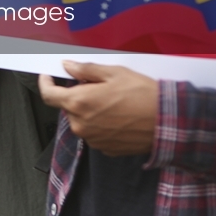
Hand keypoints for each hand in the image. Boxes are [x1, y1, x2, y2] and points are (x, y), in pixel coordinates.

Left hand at [38, 61, 157, 155]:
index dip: (45, 83)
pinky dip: (101, 124)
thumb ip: (85, 70)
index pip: (48, 95)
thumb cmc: (144, 96)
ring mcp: (92, 139)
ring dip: (90, 110)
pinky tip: (119, 116)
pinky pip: (95, 133)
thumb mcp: (114, 73)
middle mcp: (81, 124)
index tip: (48, 77)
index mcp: (78, 102)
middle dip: (77, 95)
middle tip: (97, 86)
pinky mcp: (105, 148)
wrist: (170, 123)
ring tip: (113, 102)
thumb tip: (68, 66)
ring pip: (82, 120)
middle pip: (68, 107)